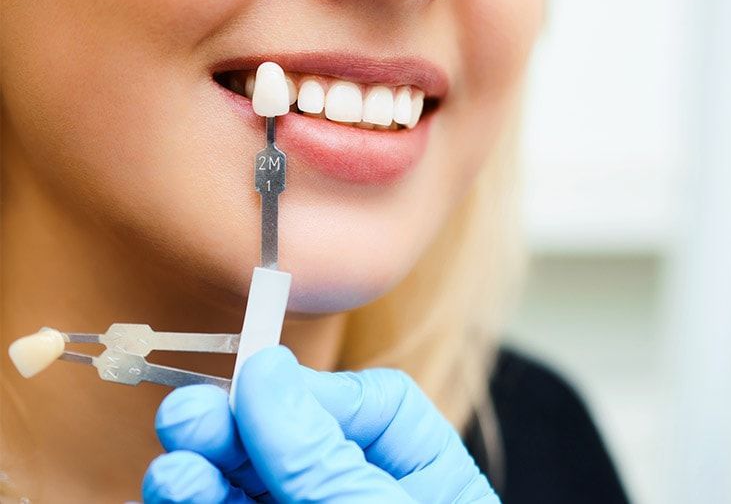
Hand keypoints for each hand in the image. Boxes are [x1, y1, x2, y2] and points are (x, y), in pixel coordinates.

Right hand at [142, 346, 497, 502]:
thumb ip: (323, 455)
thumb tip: (266, 371)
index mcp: (424, 475)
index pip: (369, 404)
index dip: (307, 388)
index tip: (254, 380)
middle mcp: (365, 492)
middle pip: (295, 441)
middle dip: (238, 424)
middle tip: (188, 413)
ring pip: (254, 481)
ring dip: (208, 467)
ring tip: (176, 459)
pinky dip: (202, 502)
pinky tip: (179, 488)